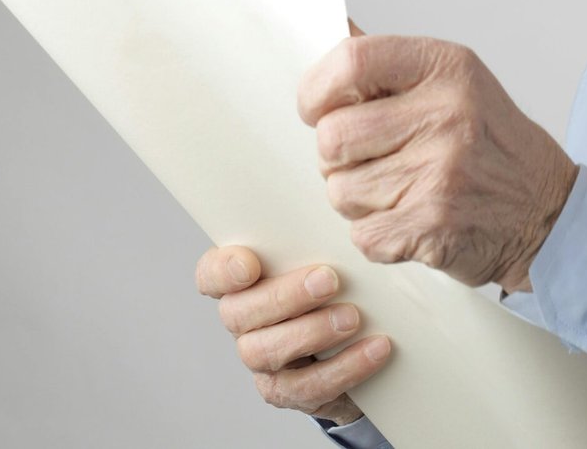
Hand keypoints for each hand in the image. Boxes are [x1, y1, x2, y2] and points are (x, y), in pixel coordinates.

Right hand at [195, 244, 391, 426]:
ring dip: (311, 333)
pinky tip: (375, 349)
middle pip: (238, 314)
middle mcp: (245, 322)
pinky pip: (307, 386)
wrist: (366, 339)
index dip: (222, 271)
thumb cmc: (344, 282)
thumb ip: (319, 228)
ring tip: (353, 318)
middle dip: (284, 297)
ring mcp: (263, 359)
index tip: (250, 263)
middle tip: (328, 280)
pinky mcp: (290, 391)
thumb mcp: (331, 250)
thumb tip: (333, 194)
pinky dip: (344, 368)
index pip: (211, 275)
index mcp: (245, 283)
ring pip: (265, 352)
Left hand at [298, 34, 578, 291]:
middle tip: (374, 159)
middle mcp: (447, 114)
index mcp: (449, 68)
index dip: (317, 90)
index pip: (351, 61)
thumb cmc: (495, 147)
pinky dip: (378, 233)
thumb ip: (394, 65)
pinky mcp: (431, 225)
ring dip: (360, 198)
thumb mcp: (458, 83)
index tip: (317, 108)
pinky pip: (361, 232)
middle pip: (333, 135)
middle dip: (338, 156)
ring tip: (403, 190)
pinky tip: (412, 219)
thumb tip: (337, 27)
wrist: (548, 212)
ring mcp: (440, 172)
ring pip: (340, 189)